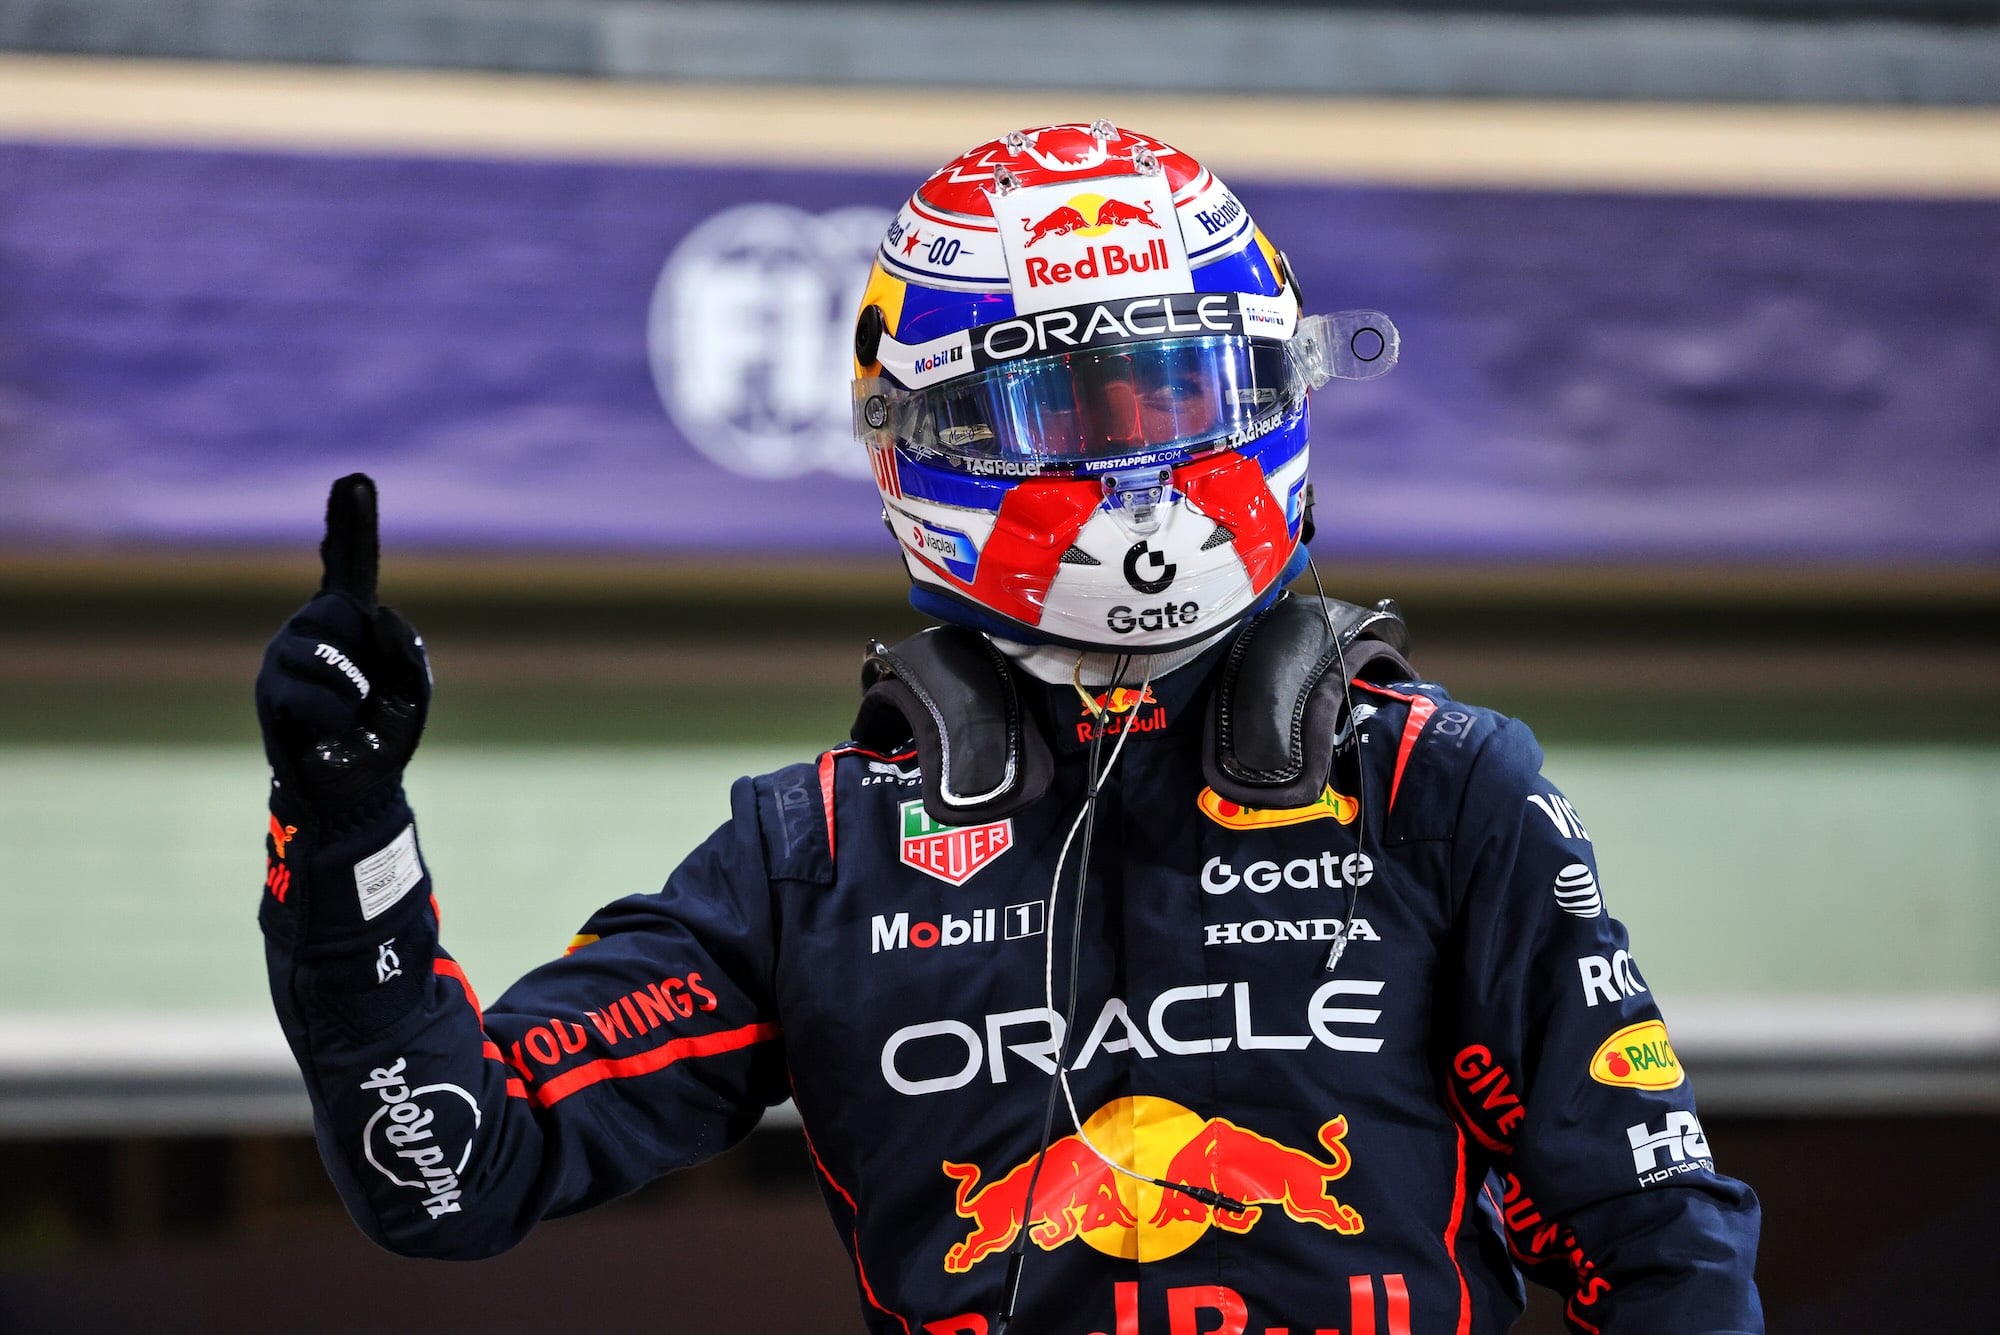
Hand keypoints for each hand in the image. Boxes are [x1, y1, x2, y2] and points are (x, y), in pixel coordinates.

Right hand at [256, 474, 430, 814]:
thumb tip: (371, 614)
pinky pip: (308, 692)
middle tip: (365, 693)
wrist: (356, 787)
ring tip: (349, 716)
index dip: (350, 522)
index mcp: (353, 620)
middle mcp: (313, 627)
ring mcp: (286, 655)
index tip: (355, 479)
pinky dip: (331, 717)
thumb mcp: (413, 689)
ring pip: (324, 653)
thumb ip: (405, 648)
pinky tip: (331, 731)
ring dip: (350, 692)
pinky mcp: (271, 690)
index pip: (350, 563)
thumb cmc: (384, 733)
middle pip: (342, 611)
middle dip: (365, 654)